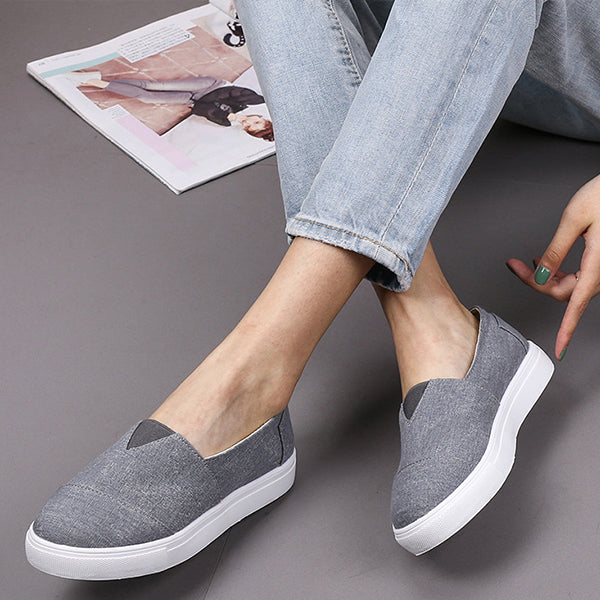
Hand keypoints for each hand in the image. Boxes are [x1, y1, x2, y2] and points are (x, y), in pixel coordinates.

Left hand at [506, 173, 599, 359]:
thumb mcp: (574, 219)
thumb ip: (556, 250)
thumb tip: (541, 275)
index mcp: (599, 263)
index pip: (577, 305)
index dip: (567, 330)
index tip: (560, 349)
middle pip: (565, 292)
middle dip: (536, 283)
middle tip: (515, 266)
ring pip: (570, 285)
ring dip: (546, 277)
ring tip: (525, 261)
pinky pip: (578, 275)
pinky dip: (558, 271)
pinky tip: (544, 260)